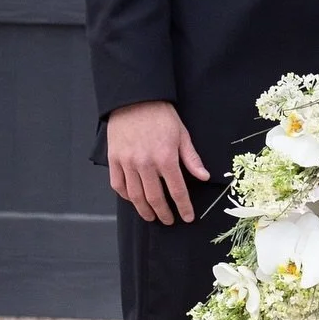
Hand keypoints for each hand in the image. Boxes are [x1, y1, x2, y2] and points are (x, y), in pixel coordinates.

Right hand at [106, 100, 208, 224]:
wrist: (136, 99)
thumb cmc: (162, 115)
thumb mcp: (182, 134)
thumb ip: (191, 158)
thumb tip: (204, 177)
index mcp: (166, 157)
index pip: (177, 190)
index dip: (183, 207)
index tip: (187, 217)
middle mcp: (146, 164)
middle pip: (155, 198)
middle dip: (163, 213)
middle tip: (168, 220)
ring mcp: (128, 163)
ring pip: (135, 196)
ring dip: (144, 210)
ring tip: (151, 216)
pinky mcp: (114, 160)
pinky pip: (118, 185)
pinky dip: (126, 196)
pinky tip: (134, 200)